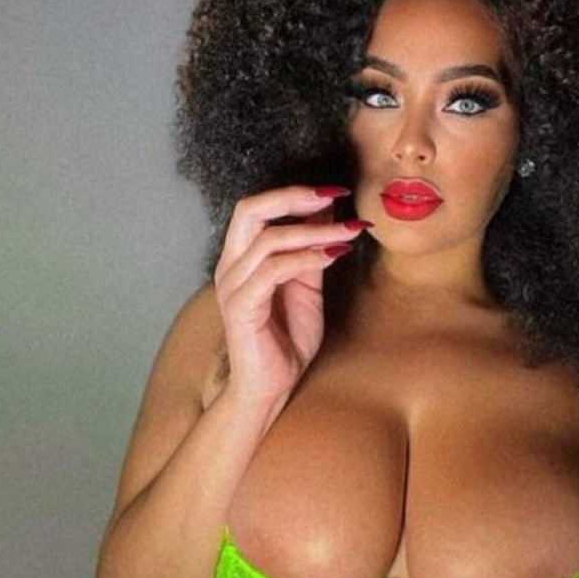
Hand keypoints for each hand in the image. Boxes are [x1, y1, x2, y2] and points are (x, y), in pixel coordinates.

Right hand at [213, 186, 367, 405]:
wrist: (271, 387)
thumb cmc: (286, 341)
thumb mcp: (307, 286)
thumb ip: (311, 250)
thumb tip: (326, 211)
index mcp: (240, 258)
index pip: (257, 208)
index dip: (294, 193)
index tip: (335, 191)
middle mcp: (230, 267)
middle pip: (249, 210)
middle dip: (293, 197)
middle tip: (332, 196)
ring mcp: (233, 286)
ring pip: (269, 240)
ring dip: (314, 232)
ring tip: (348, 232)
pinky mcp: (241, 307)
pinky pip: (273, 270)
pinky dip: (307, 258)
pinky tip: (333, 256)